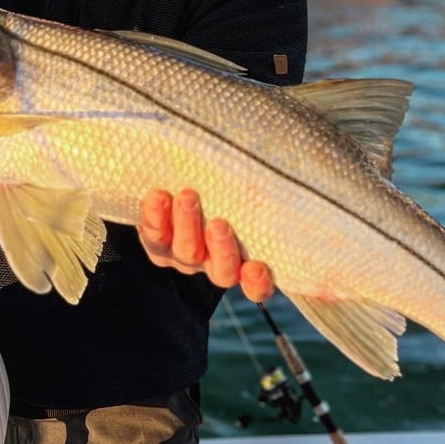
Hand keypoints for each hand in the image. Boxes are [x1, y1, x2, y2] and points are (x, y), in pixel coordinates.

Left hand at [138, 188, 274, 302]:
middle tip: (219, 225)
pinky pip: (154, 237)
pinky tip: (158, 196)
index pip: (257, 284)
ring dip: (189, 226)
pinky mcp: (156, 242)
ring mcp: (184, 255)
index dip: (257, 283)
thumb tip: (290, 159)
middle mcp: (214, 263)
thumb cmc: (229, 180)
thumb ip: (263, 183)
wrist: (178, 176)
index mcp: (244, 258)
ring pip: (187, 253)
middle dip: (222, 250)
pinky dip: (155, 217)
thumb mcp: (249, 182)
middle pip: (222, 272)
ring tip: (188, 197)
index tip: (255, 268)